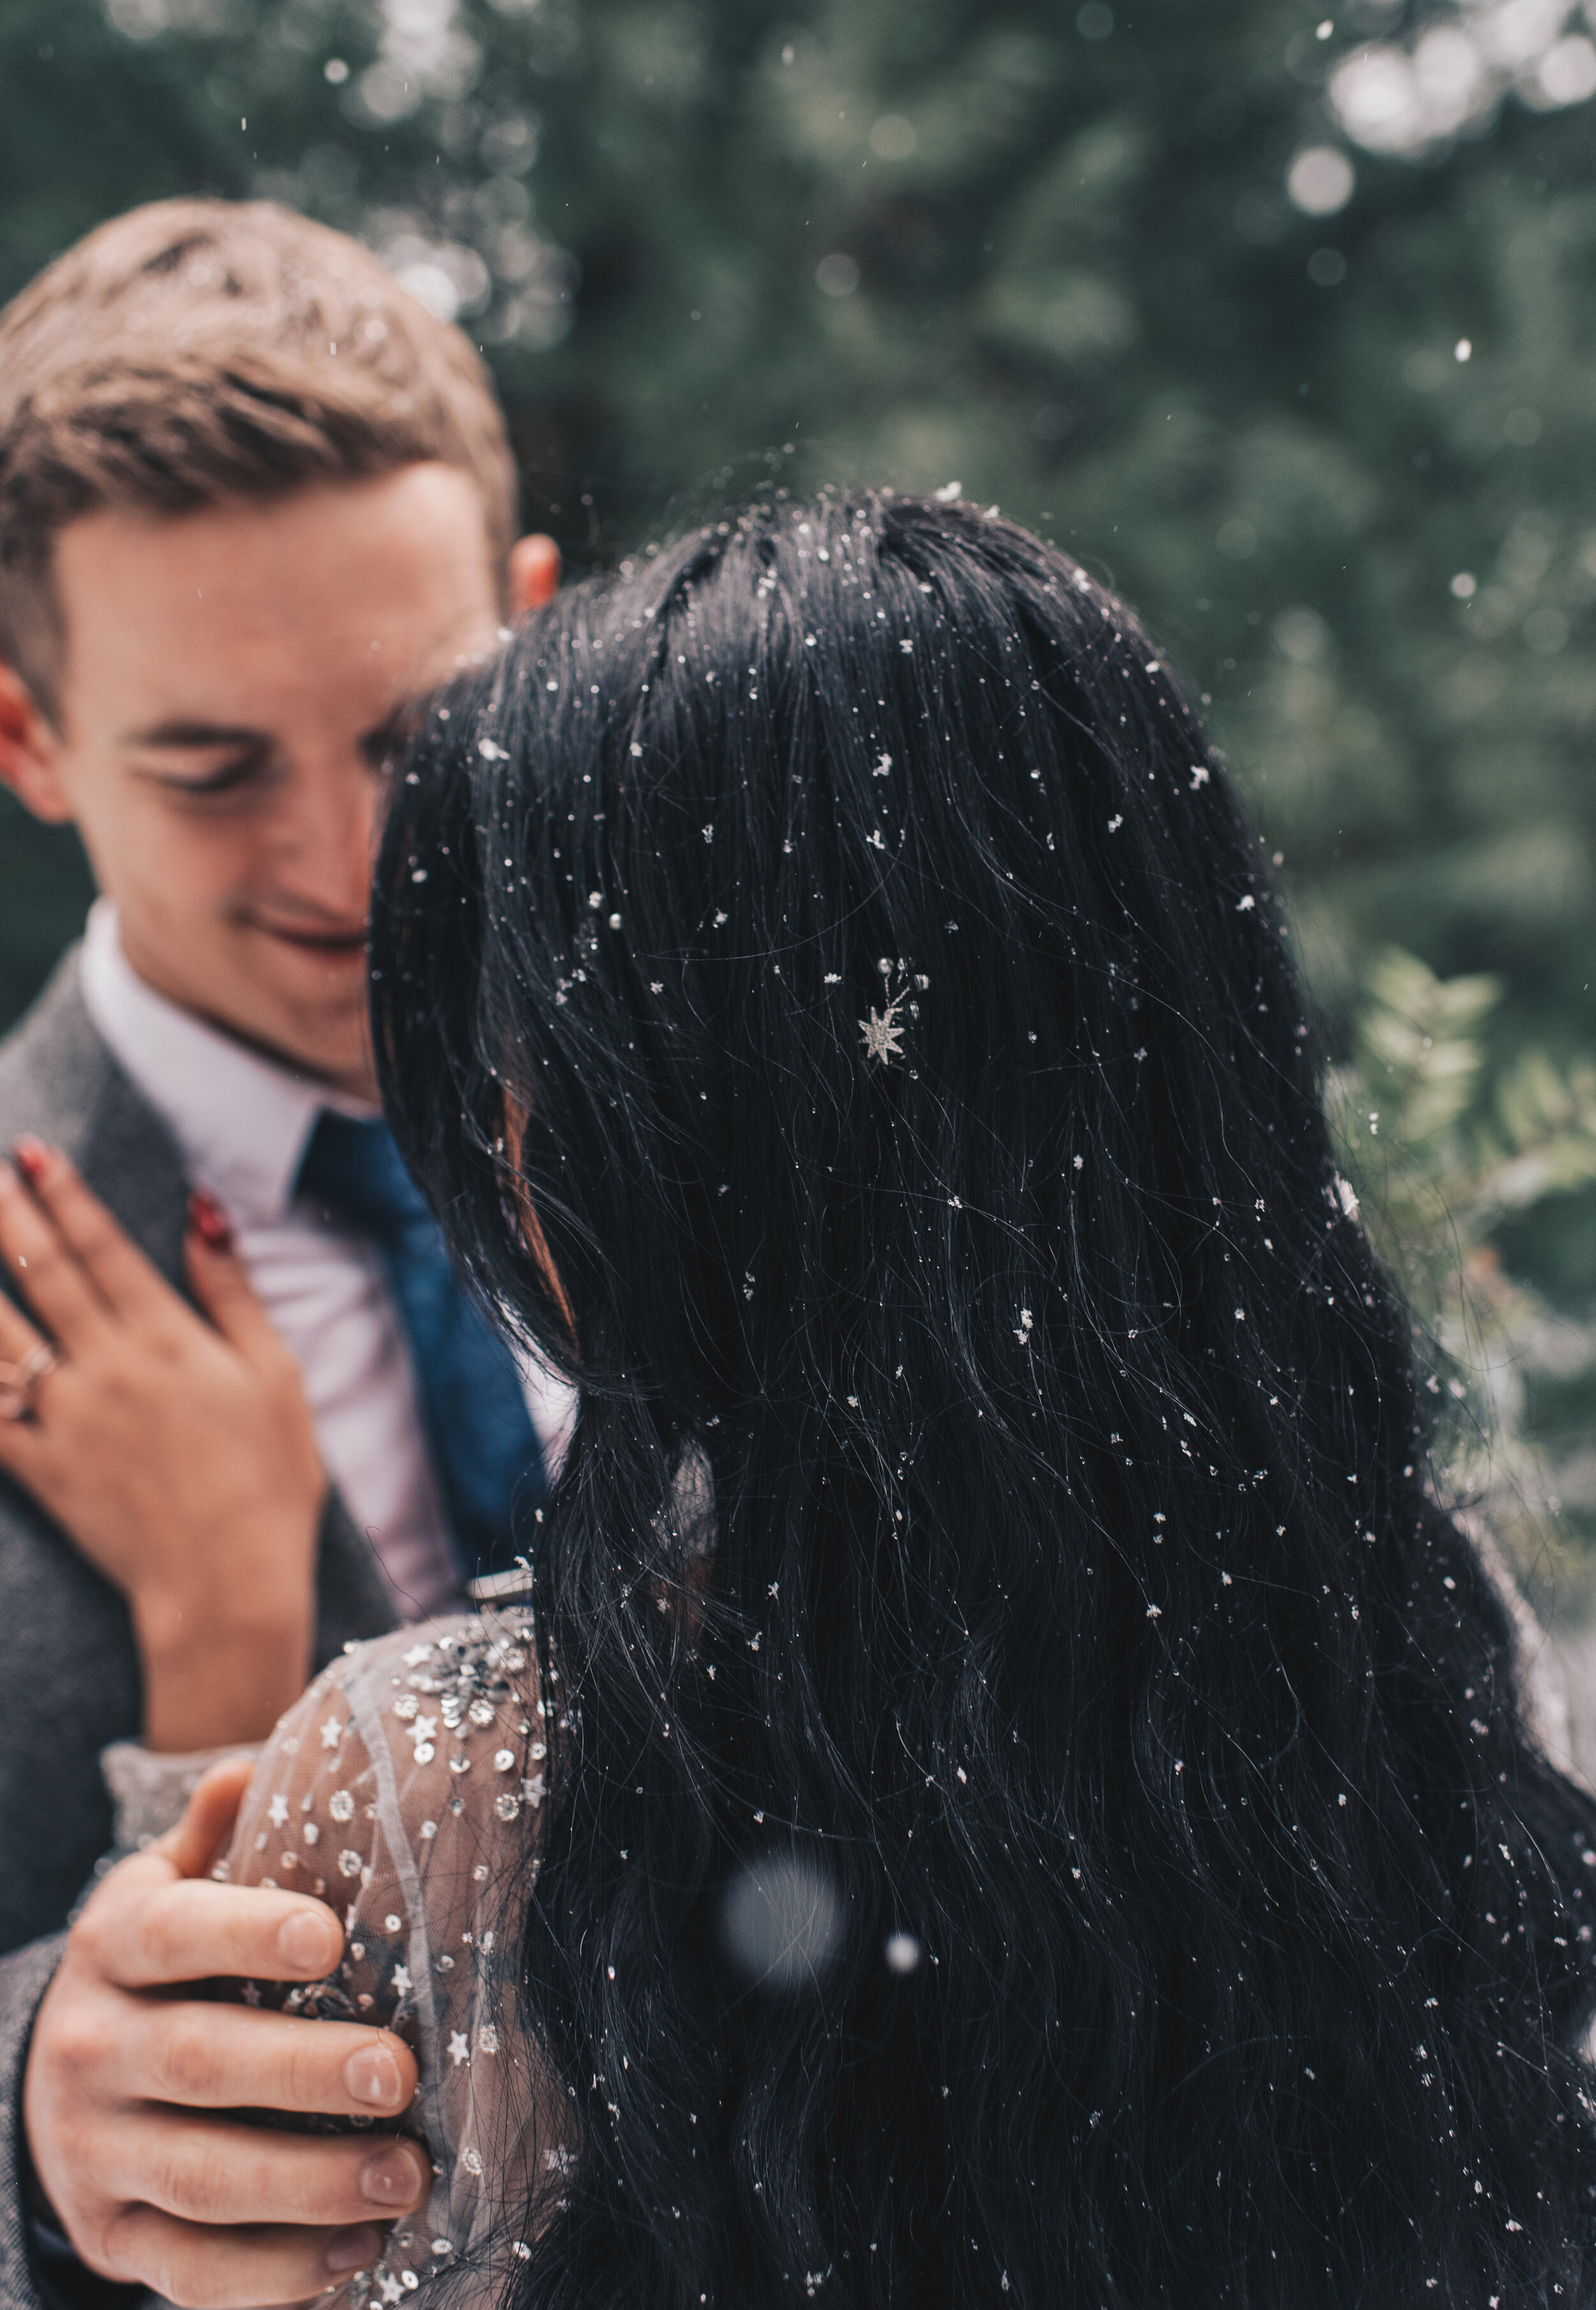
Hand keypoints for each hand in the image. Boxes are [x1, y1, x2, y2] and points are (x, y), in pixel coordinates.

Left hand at [0, 1140, 324, 1748]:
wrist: (227, 1583)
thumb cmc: (268, 1480)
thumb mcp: (276, 1375)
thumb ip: (232, 1292)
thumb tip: (203, 1215)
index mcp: (167, 1338)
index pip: (103, 1248)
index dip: (66, 1195)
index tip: (33, 1152)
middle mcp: (108, 1366)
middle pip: (42, 1273)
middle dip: (7, 1216)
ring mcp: (68, 1418)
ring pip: (0, 1336)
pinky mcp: (41, 1469)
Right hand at [24, 1757, 429, 2308]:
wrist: (55, 2083)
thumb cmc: (157, 1966)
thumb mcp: (164, 1888)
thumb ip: (211, 1835)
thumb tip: (252, 1763)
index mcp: (116, 1948)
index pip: (173, 1935)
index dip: (246, 1933)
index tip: (332, 1938)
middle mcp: (93, 2050)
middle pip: (197, 2062)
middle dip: (302, 2074)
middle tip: (399, 2074)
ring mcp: (97, 2153)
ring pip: (200, 2177)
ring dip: (308, 2186)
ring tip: (404, 2177)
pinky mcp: (114, 2239)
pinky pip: (191, 2269)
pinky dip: (275, 2273)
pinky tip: (355, 2257)